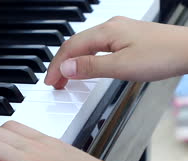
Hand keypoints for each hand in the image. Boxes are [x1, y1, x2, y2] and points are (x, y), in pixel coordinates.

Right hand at [45, 16, 187, 88]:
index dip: (57, 66)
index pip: (70, 48)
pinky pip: (97, 46)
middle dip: (61, 64)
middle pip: (75, 44)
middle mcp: (110, 27)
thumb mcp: (121, 66)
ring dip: (73, 61)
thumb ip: (90, 67)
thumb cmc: (162, 55)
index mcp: (105, 32)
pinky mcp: (127, 37)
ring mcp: (119, 31)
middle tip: (54, 82)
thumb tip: (65, 68)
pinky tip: (87, 66)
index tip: (49, 82)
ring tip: (66, 77)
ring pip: (86, 45)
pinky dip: (86, 58)